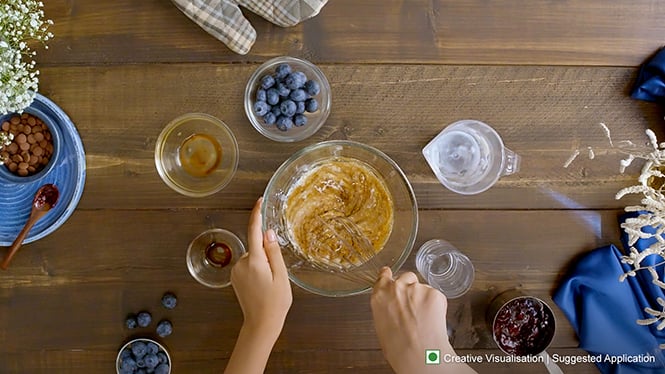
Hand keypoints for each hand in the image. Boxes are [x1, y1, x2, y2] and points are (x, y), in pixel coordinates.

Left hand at [231, 197, 292, 337]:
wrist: (261, 324)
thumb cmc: (275, 303)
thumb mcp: (281, 276)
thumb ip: (274, 252)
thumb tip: (268, 232)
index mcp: (254, 261)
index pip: (254, 231)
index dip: (257, 214)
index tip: (259, 201)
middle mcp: (241, 264)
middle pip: (256, 247)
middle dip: (268, 254)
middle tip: (277, 274)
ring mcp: (236, 271)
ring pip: (254, 257)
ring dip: (263, 264)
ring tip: (271, 284)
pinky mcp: (235, 278)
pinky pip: (249, 266)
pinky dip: (258, 270)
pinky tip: (263, 285)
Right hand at [370, 267, 476, 373]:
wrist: (417, 354)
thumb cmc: (398, 348)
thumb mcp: (382, 326)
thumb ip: (386, 309)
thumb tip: (393, 309)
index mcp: (379, 296)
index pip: (384, 275)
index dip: (390, 276)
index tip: (392, 276)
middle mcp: (397, 287)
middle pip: (406, 277)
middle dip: (410, 287)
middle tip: (414, 305)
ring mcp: (417, 288)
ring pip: (423, 287)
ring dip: (424, 298)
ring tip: (424, 319)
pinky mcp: (434, 293)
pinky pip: (436, 296)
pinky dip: (436, 306)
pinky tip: (432, 320)